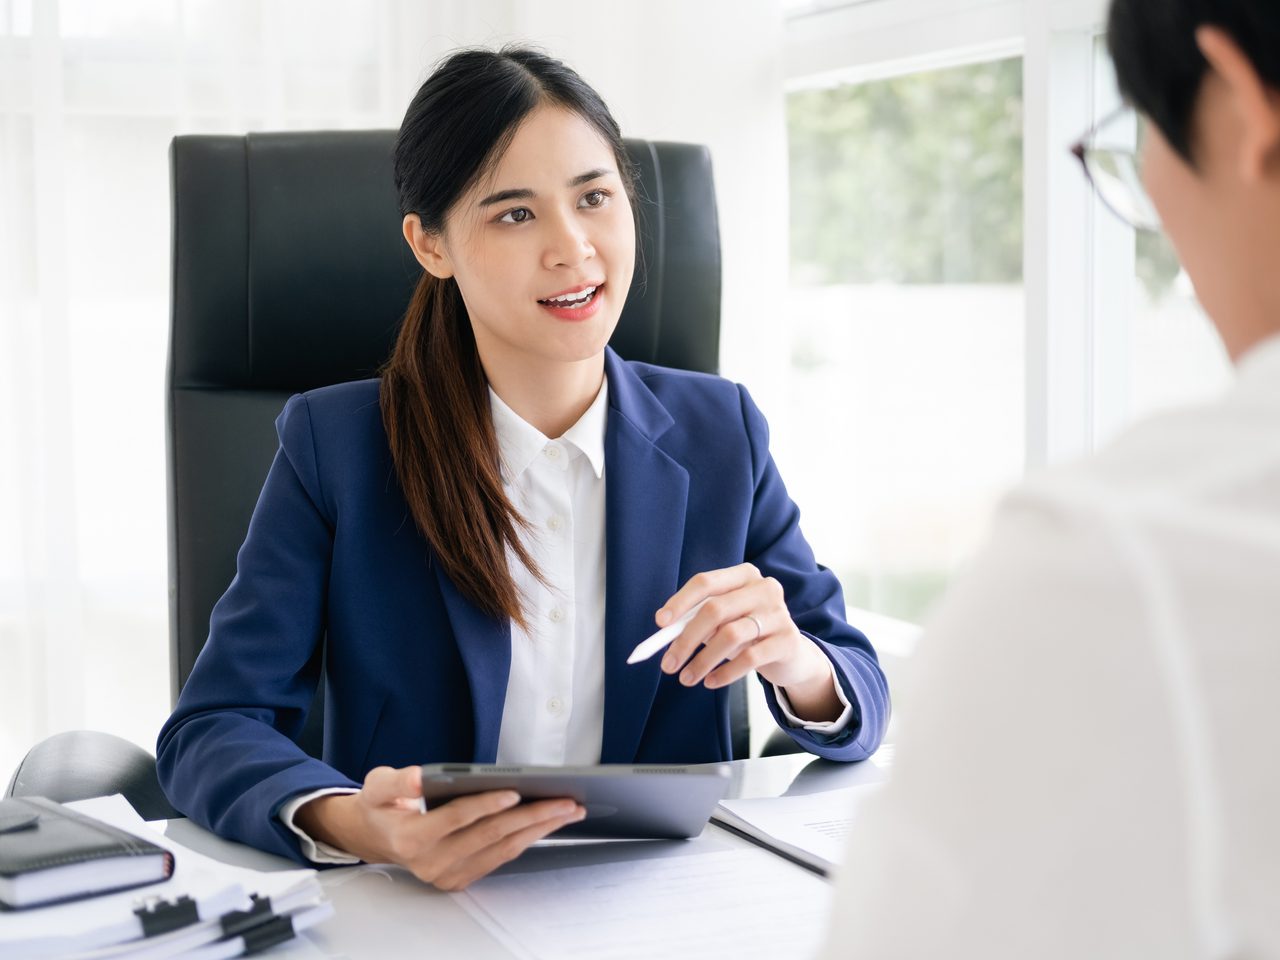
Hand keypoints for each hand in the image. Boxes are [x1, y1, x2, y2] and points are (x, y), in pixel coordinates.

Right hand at [294, 766, 584, 889]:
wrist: (375, 837)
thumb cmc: (381, 806)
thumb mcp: (377, 785)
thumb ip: (397, 781)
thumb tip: (420, 777)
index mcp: (411, 839)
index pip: (457, 819)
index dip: (486, 804)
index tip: (515, 791)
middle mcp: (431, 863)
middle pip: (490, 836)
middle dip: (532, 816)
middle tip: (565, 801)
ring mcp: (447, 875)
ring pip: (502, 850)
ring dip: (538, 829)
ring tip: (567, 810)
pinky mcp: (460, 879)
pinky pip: (500, 858)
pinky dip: (526, 839)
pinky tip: (546, 824)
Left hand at [655, 564, 840, 720]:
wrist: (792, 654)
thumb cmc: (749, 632)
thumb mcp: (724, 621)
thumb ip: (698, 621)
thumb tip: (665, 634)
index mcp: (744, 575)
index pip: (705, 582)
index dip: (680, 602)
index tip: (660, 623)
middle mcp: (764, 588)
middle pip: (715, 610)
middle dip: (686, 639)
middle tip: (668, 664)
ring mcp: (779, 614)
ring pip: (730, 635)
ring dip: (703, 661)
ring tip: (686, 678)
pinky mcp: (788, 641)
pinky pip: (750, 659)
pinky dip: (725, 673)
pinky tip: (711, 682)